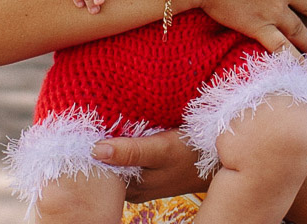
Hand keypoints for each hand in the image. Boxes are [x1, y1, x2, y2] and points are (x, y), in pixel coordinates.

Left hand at [90, 130, 209, 203]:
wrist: (220, 159)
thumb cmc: (192, 154)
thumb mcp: (161, 150)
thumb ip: (130, 152)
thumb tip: (95, 150)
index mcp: (131, 188)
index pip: (98, 171)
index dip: (90, 148)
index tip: (86, 127)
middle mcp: (132, 187)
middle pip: (105, 165)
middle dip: (99, 143)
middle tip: (95, 118)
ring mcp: (140, 178)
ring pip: (116, 159)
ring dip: (112, 140)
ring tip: (108, 119)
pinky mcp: (148, 168)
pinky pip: (127, 155)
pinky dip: (124, 141)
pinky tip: (126, 127)